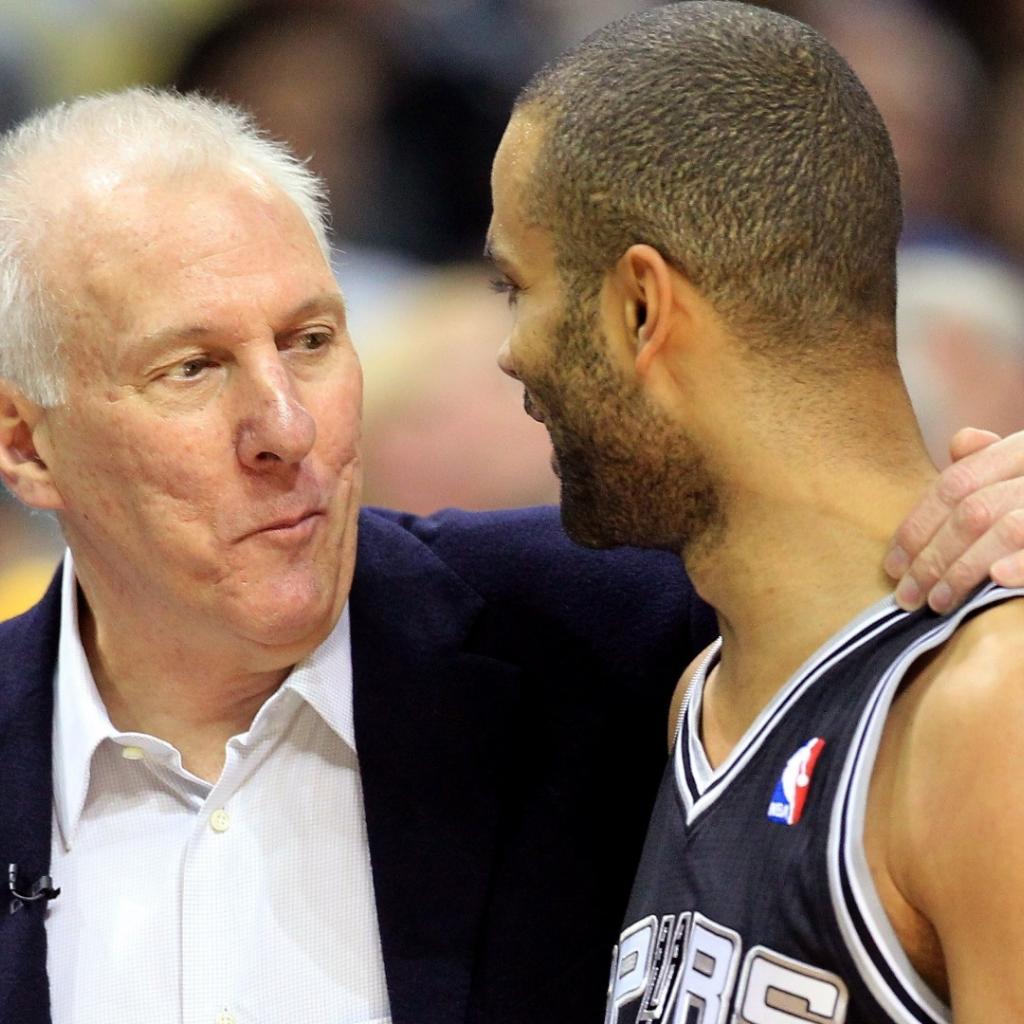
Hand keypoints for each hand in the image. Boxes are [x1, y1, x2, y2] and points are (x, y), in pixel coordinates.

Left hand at [886, 428, 1023, 611]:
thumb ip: (996, 462)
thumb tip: (962, 443)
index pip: (954, 485)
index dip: (917, 525)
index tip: (892, 565)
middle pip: (970, 511)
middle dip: (931, 557)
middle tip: (906, 598)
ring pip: (1003, 526)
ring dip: (964, 569)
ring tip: (939, 602)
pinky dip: (1022, 562)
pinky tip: (998, 580)